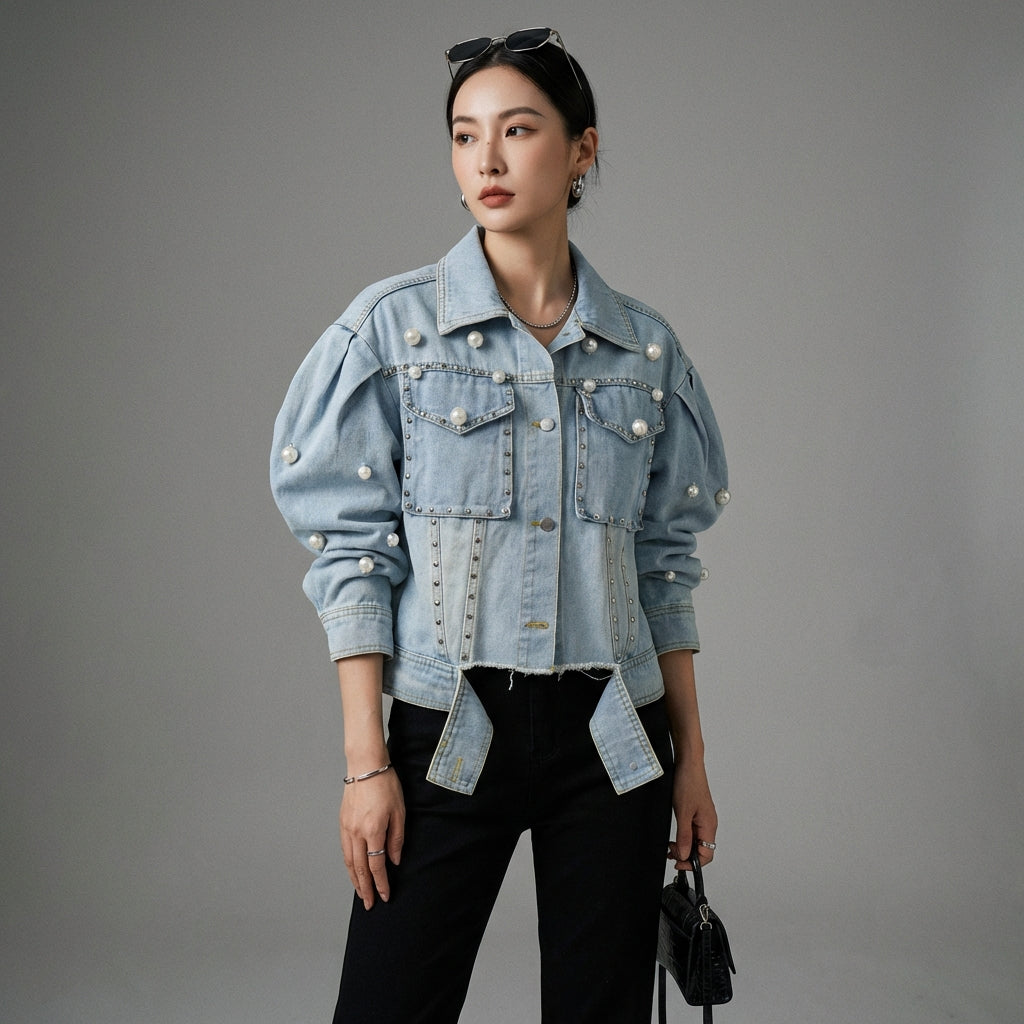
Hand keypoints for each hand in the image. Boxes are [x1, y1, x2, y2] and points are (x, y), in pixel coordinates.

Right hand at [340, 768, 404, 909]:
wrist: (365, 766)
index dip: (381, 884)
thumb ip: (397, 838)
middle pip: (359, 869)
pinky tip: (352, 870)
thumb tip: (395, 860)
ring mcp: (347, 828)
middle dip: (365, 889)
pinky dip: (348, 865)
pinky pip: (344, 850)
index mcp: (373, 831)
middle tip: (369, 904)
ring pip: (349, 862)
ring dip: (355, 880)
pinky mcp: (342, 822)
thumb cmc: (386, 785)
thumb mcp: (399, 811)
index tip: (385, 896)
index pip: (376, 866)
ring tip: (360, 893)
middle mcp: (356, 833)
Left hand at [667, 757, 716, 871]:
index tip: (677, 863)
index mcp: (709, 825)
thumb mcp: (682, 811)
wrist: (687, 763)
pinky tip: (674, 835)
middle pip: (701, 850)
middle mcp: (708, 823)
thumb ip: (684, 835)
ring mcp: (702, 818)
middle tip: (670, 852)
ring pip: (696, 841)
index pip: (707, 855)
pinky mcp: (696, 812)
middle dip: (686, 855)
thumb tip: (684, 855)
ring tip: (670, 846)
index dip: (692, 863)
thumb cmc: (688, 782)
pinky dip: (683, 836)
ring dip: (683, 846)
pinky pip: (692, 831)